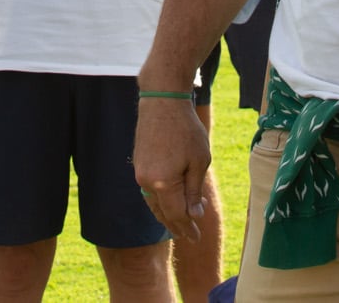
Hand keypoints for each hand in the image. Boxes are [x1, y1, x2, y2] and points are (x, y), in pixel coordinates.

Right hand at [134, 94, 211, 241]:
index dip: (187, 228)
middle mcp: (146, 181)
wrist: (162, 101)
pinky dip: (158, 200)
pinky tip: (166, 202)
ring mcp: (139, 172)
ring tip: (177, 224)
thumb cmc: (186, 129)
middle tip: (189, 235)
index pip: (176, 215)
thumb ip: (194, 191)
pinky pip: (148, 190)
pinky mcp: (138, 163)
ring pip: (152, 202)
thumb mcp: (199, 161)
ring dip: (165, 214)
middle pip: (162, 212)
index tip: (197, 238)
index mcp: (163, 183)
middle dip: (176, 225)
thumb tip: (194, 214)